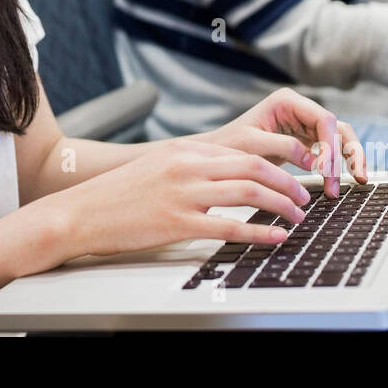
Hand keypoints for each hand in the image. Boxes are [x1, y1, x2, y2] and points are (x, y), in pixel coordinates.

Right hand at [55, 137, 314, 258]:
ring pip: (249, 193)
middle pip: (254, 166)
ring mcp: (183, 194)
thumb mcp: (158, 166)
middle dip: (287, 181)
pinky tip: (275, 237)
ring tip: (297, 216)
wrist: (82, 212)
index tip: (296, 172)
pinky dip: (260, 232)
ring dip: (281, 205)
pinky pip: (230, 226)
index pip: (244, 150)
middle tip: (306, 196)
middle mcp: (187, 166)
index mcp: (185, 151)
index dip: (278, 161)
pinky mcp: (177, 223)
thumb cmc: (119, 194)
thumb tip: (227, 173)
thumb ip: (192, 165)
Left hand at [191, 87, 367, 198]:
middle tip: (353, 179)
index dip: (330, 144)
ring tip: (358, 180)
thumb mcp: (252, 145)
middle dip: (346, 153)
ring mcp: (304, 124)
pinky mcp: (304, 141)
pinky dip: (339, 165)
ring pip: (338, 138)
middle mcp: (300, 109)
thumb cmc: (228, 146)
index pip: (322, 119)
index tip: (326, 169)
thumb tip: (315, 160)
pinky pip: (330, 151)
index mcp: (287, 101)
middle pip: (336, 128)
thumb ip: (284, 147)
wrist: (215, 156)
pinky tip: (343, 180)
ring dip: (349, 158)